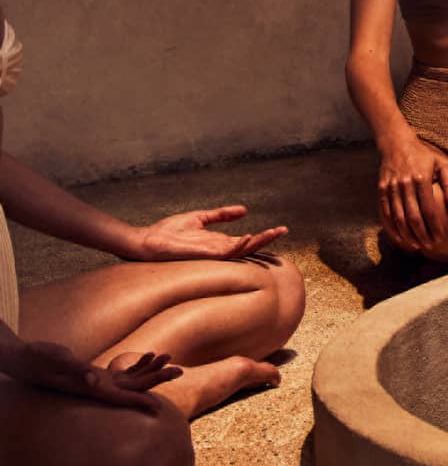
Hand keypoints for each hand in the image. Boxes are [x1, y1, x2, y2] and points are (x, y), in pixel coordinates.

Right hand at [0, 340, 179, 410]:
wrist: (28, 361)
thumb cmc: (42, 360)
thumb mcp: (60, 363)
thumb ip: (78, 372)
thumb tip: (95, 380)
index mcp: (92, 389)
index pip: (121, 398)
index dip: (140, 402)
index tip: (159, 407)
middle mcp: (99, 388)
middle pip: (133, 388)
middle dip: (156, 380)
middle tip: (180, 370)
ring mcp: (99, 382)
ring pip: (131, 379)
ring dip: (151, 370)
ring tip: (171, 358)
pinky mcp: (97, 375)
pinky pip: (123, 372)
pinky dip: (138, 364)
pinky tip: (150, 355)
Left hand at [133, 206, 287, 261]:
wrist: (146, 242)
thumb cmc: (168, 232)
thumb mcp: (199, 218)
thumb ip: (221, 215)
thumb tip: (245, 210)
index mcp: (219, 243)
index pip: (246, 242)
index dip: (263, 236)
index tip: (279, 229)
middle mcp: (218, 251)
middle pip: (249, 247)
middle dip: (267, 240)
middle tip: (283, 230)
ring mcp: (212, 254)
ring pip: (242, 251)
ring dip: (258, 243)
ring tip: (273, 232)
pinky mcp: (203, 255)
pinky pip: (225, 253)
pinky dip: (238, 246)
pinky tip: (248, 237)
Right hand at [378, 133, 447, 250]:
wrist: (397, 144)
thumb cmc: (424, 156)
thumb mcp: (442, 164)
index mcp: (422, 178)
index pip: (429, 209)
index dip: (434, 225)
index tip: (440, 237)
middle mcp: (406, 184)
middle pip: (413, 217)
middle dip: (422, 234)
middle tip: (430, 245)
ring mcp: (392, 187)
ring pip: (399, 217)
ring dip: (407, 234)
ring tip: (417, 245)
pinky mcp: (382, 189)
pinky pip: (386, 213)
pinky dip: (392, 227)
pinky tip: (400, 237)